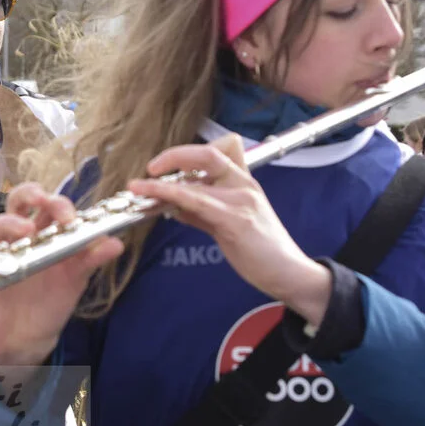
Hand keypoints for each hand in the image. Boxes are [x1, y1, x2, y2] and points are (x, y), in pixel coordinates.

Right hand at [0, 183, 123, 378]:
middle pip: (30, 198)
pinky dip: (2, 232)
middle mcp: (32, 232)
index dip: (64, 205)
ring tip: (27, 229)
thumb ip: (92, 260)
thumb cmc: (51, 303)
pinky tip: (12, 247)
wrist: (25, 337)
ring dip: (16, 214)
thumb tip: (117, 243)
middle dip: (38, 195)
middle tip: (48, 204)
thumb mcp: (75, 281)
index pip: (58, 207)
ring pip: (7, 210)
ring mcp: (11, 242)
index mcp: (55, 234)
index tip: (72, 219)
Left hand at [127, 134, 330, 324]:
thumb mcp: (228, 222)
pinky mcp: (235, 221)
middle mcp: (244, 186)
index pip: (218, 152)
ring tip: (137, 187)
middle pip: (208, 155)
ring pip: (197, 181)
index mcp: (244, 183)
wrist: (287, 273)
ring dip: (161, 184)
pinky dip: (171, 197)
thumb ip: (201, 211)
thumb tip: (171, 204)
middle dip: (174, 156)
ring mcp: (241, 202)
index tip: (164, 164)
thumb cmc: (258, 250)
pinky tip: (155, 201)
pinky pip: (197, 203)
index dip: (188, 153)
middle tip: (150, 168)